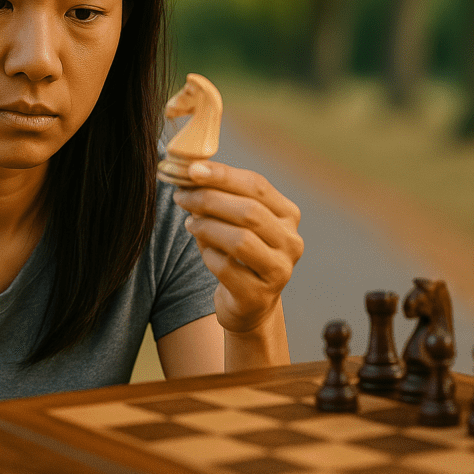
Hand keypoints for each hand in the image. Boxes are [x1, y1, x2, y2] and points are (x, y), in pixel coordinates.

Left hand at [172, 160, 302, 334]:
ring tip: (189, 223)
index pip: (257, 186)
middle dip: (209, 199)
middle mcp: (291, 242)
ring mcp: (279, 271)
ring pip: (240, 240)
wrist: (249, 303)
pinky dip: (208, 255)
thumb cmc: (238, 253)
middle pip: (249, 211)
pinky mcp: (259, 295)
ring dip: (207, 227)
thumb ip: (222, 196)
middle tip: (182, 196)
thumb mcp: (235, 221)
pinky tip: (203, 250)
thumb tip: (192, 172)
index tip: (192, 170)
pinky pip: (227, 268)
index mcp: (289, 215)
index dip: (223, 175)